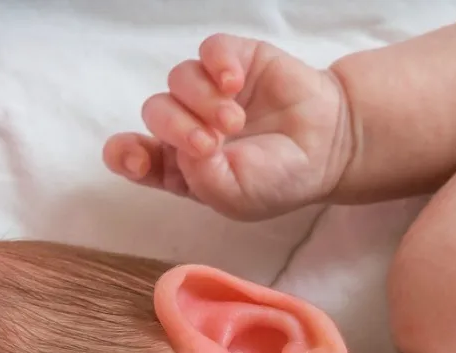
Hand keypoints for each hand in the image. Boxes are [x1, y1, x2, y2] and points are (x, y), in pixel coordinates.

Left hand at [103, 34, 351, 220]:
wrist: (330, 147)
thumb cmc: (281, 179)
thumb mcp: (236, 198)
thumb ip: (199, 178)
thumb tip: (184, 144)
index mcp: (182, 166)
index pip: (136, 155)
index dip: (125, 153)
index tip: (132, 155)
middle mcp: (190, 125)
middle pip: (156, 112)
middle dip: (175, 128)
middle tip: (209, 143)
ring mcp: (210, 90)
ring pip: (179, 79)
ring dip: (201, 100)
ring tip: (235, 120)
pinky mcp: (234, 61)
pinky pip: (209, 51)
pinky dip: (216, 64)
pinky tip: (235, 83)